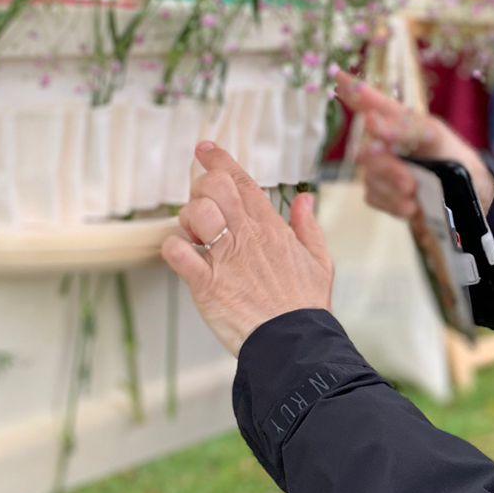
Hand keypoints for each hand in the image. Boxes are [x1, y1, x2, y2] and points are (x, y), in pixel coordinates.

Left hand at [160, 140, 334, 356]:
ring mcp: (225, 258)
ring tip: (193, 234)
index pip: (242, 181)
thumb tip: (305, 198)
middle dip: (200, 187)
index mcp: (271, 228)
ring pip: (194, 214)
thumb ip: (309, 225)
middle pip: (215, 187)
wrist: (296, 343)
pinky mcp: (207, 284)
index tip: (204, 149)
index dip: (219, 160)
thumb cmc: (305, 306)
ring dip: (187, 219)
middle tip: (200, 203)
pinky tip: (181, 255)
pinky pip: (178, 253)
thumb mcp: (320, 260)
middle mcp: (247, 236)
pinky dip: (173, 248)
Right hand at [333, 68, 493, 241]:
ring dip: (394, 189)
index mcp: (398, 121)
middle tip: (410, 182)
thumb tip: (371, 123)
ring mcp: (381, 169)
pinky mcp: (382, 194)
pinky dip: (394, 204)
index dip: (352, 90)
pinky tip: (412, 205)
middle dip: (388, 169)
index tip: (338, 77)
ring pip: (369, 178)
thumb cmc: (454, 158)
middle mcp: (385, 142)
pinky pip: (373, 197)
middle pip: (366, 152)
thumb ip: (404, 128)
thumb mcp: (435, 136)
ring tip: (417, 194)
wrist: (469, 198)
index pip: (369, 101)